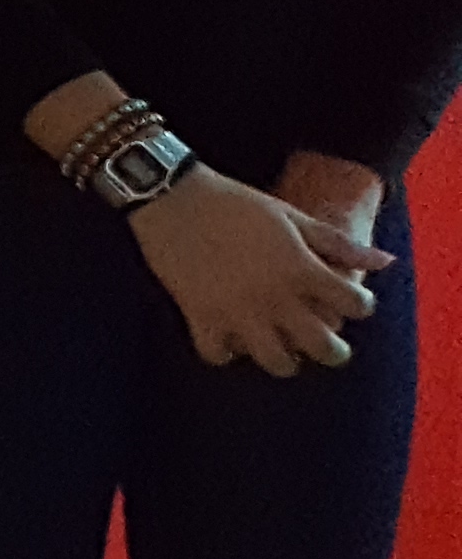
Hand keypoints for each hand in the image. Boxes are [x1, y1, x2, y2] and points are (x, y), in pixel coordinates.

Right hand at [128, 167, 395, 377]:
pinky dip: (226, 353)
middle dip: (334, 350)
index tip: (352, 302)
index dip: (361, 305)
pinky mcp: (200, 315)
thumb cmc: (237, 203)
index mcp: (300, 269)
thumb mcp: (293, 216)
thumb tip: (386, 261)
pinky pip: (218, 354)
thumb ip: (340, 244)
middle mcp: (274, 297)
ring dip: (284, 358)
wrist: (173, 197)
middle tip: (326, 343)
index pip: (353, 304)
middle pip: (322, 347)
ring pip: (276, 361)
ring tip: (280, 346)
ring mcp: (237, 311)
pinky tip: (231, 339)